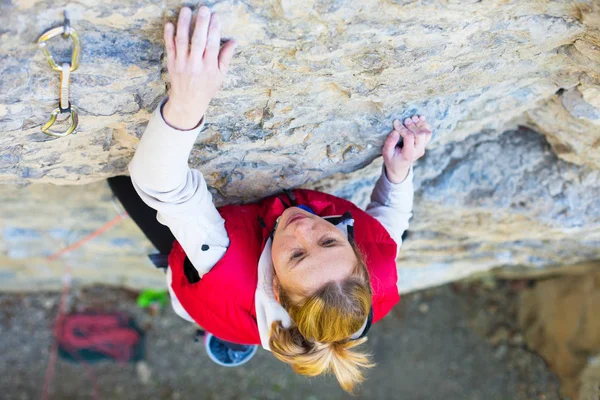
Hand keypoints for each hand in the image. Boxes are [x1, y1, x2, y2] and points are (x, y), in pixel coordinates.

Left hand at [163, 6, 236, 129]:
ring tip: (186, 10)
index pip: (212, 45)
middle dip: (201, 24)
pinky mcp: (171, 63)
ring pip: (182, 41)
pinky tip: (170, 24)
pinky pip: (169, 47)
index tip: (216, 17)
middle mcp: (195, 65)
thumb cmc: (207, 87)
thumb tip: (234, 41)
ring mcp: (182, 64)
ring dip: (184, 25)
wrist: (187, 102)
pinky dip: (169, 36)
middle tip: (204, 9)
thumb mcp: (220, 75)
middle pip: (198, 41)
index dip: (214, 30)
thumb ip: (226, 57)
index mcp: (209, 67)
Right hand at [382, 115, 431, 182]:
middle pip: (420, 135)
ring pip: (426, 133)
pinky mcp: (424, 144)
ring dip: (420, 124)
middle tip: (406, 119)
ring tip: (413, 117)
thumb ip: (389, 143)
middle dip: (413, 125)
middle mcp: (418, 151)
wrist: (399, 167)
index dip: (403, 128)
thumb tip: (395, 131)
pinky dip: (424, 125)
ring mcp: (422, 148)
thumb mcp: (386, 153)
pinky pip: (428, 133)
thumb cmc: (391, 159)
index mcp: (408, 154)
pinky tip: (419, 118)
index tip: (396, 122)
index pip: (409, 138)